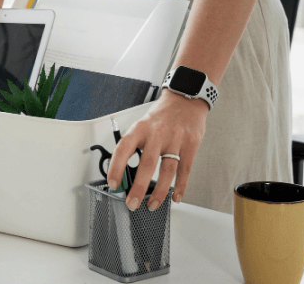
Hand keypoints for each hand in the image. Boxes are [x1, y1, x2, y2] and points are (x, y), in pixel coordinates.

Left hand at [107, 90, 206, 210]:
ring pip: (167, 170)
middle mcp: (157, 133)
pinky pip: (185, 169)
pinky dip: (180, 186)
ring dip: (159, 192)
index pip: (124, 148)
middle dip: (138, 188)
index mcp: (140, 128)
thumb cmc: (161, 117)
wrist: (185, 99)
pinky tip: (175, 197)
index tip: (113, 183)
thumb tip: (121, 171)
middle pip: (147, 164)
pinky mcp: (190, 144)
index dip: (116, 167)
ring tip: (152, 204)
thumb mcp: (142, 125)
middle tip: (132, 203)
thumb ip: (134, 146)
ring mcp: (175, 139)